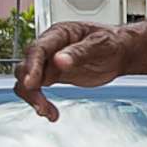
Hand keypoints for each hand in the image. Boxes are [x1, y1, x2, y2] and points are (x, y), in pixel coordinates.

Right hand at [15, 22, 133, 121]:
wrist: (120, 52)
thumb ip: (80, 52)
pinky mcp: (53, 76)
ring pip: (27, 79)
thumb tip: (59, 60)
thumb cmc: (111, 42)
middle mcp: (49, 48)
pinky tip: (50, 112)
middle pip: (26, 66)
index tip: (31, 83)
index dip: (32, 66)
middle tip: (41, 105)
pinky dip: (39, 101)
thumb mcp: (100, 45)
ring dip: (32, 97)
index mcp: (59, 34)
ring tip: (47, 112)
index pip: (38, 49)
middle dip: (29, 86)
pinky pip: (37, 88)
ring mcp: (49, 62)